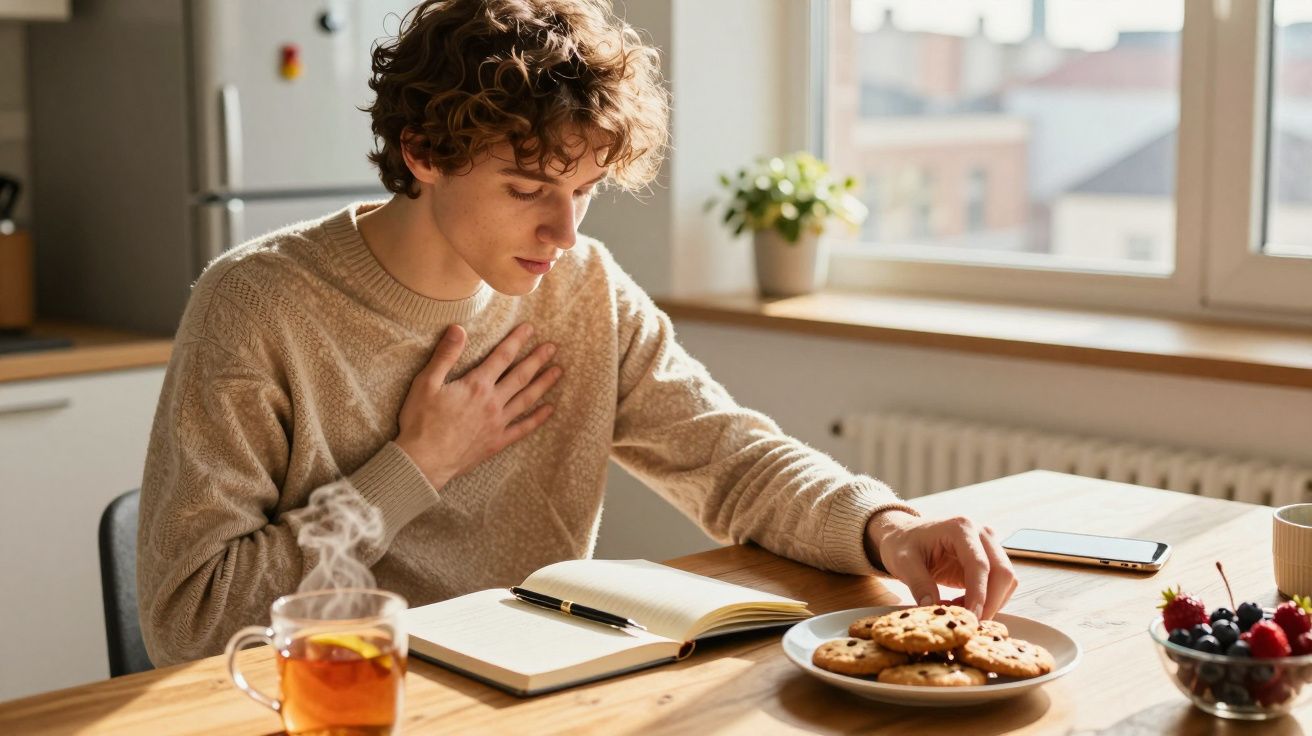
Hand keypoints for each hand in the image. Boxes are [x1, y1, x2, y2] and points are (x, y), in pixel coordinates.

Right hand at [395, 323, 561, 487]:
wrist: (423, 461)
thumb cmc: (420, 422)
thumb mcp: (426, 383)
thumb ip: (445, 355)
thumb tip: (458, 328)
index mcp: (476, 385)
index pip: (502, 357)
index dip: (517, 340)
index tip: (530, 329)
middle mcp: (492, 402)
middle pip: (521, 376)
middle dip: (538, 359)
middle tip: (553, 347)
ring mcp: (497, 423)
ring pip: (527, 399)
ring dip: (544, 384)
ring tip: (559, 371)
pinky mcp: (497, 442)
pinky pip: (523, 428)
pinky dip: (538, 418)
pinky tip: (550, 410)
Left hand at [864, 510, 1016, 619]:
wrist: (904, 535)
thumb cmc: (903, 544)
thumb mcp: (903, 562)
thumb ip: (918, 583)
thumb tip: (933, 608)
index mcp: (960, 528)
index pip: (979, 565)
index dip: (979, 595)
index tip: (971, 618)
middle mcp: (981, 533)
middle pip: (1002, 572)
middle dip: (990, 603)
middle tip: (970, 624)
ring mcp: (988, 545)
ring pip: (1005, 580)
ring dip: (989, 602)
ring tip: (959, 612)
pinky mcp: (988, 559)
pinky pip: (998, 584)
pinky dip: (986, 600)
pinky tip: (962, 605)